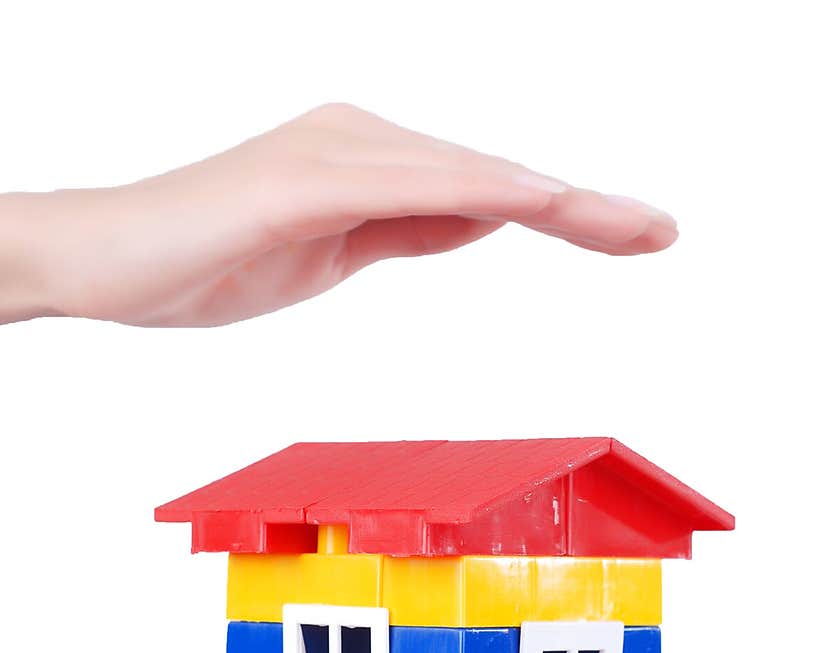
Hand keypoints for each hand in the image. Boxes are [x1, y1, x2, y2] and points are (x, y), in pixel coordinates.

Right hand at [1, 103, 676, 325]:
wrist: (109, 262)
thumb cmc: (208, 262)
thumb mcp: (333, 253)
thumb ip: (405, 228)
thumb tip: (481, 214)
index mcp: (370, 162)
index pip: (486, 193)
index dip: (565, 214)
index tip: (631, 236)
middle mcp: (363, 141)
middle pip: (494, 176)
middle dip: (586, 208)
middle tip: (663, 231)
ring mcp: (334, 153)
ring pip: (468, 175)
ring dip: (558, 200)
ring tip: (632, 225)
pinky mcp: (302, 179)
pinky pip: (409, 186)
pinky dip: (479, 193)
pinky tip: (537, 201)